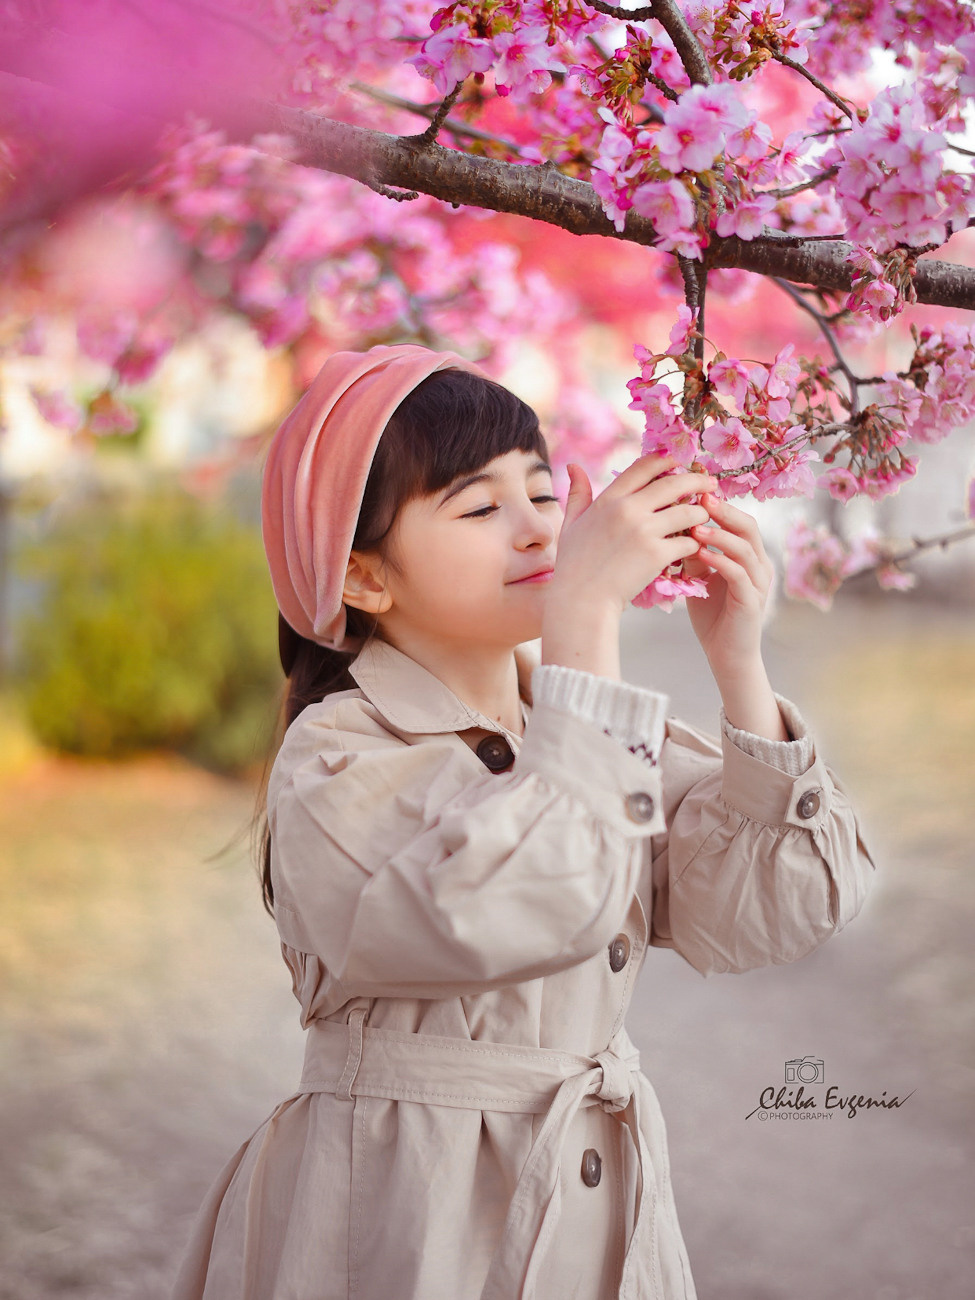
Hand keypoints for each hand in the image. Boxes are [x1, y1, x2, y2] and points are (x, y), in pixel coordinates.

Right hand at [550, 454, 718, 613]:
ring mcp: (644, 531)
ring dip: (701, 513)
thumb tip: (573, 466)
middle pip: (674, 483)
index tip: (680, 462)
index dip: (666, 460)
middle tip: (711, 484)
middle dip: (697, 481)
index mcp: (609, 499)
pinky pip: (689, 541)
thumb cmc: (574, 566)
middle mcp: (628, 509)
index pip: (644, 466)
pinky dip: (695, 544)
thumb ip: (577, 494)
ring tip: (704, 517)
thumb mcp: (571, 524)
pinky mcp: (657, 554)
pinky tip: (695, 546)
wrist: (582, 601)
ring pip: (689, 511)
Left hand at [681, 493, 774, 670]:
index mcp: (749, 556)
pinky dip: (720, 561)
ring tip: (696, 527)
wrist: (726, 655)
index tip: (696, 491)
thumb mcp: (699, 577)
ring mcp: (758, 583)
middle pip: (748, 527)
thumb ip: (694, 552)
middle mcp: (759, 565)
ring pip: (746, 549)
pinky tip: (700, 554)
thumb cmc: (712, 615)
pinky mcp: (751, 602)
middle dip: (724, 511)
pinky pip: (739, 575)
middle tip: (700, 498)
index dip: (721, 505)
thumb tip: (675, 525)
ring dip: (720, 535)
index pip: (739, 520)